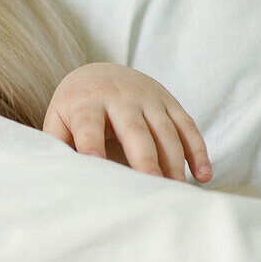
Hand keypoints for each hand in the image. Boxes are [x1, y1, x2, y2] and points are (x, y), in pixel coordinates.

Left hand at [43, 63, 211, 181]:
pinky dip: (198, 151)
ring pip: (165, 130)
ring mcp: (149, 98)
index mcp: (87, 102)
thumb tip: (57, 175)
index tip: (95, 163)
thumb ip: (57, 144)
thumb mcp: (58, 120)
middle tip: (150, 181)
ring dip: (174, 160)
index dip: (91, 143)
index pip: (89, 124)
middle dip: (143, 155)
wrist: (99, 72)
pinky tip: (203, 176)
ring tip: (176, 188)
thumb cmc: (74, 107)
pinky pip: (187, 127)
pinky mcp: (170, 103)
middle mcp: (120, 97)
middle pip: (134, 128)